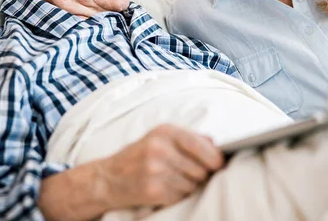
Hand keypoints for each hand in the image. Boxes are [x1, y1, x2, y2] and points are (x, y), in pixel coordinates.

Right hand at [96, 124, 223, 208]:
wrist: (108, 178)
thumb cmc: (138, 156)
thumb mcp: (160, 137)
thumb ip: (189, 137)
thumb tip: (216, 145)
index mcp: (165, 131)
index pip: (201, 145)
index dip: (215, 158)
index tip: (219, 164)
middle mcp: (160, 148)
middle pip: (201, 168)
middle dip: (200, 173)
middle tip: (186, 172)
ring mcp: (155, 169)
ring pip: (193, 184)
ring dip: (188, 185)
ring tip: (171, 179)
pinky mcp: (153, 190)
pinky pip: (181, 196)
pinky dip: (177, 195)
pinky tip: (164, 188)